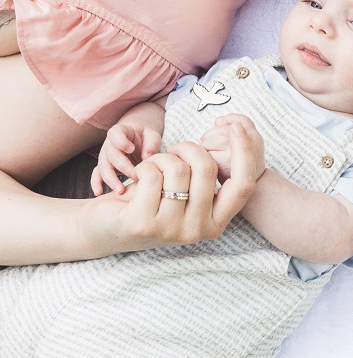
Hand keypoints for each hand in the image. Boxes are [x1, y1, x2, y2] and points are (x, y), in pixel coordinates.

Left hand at [78, 123, 260, 253]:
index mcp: (217, 222)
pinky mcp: (143, 224)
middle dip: (187, 148)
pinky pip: (153, 175)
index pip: (243, 184)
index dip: (244, 151)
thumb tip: (235, 135)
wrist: (103, 227)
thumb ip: (208, 176)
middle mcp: (199, 231)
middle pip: (208, 168)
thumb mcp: (188, 192)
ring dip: (161, 159)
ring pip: (179, 169)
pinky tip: (136, 179)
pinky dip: (143, 167)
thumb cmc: (151, 200)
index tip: (237, 127)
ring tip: (151, 169)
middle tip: (171, 152)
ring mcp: (172, 230)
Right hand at [91, 123, 162, 195]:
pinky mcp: (104, 167)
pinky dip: (96, 184)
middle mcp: (109, 144)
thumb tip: (147, 157)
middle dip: (122, 166)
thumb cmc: (145, 138)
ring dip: (111, 179)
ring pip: (103, 168)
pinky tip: (99, 192)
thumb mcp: (152, 136)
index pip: (115, 134)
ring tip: (120, 190)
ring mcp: (105, 156)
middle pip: (111, 155)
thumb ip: (151, 143)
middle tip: (134, 175)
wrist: (138, 142)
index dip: (121, 142)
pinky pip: (97, 175)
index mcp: (120, 132)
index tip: (131, 149)